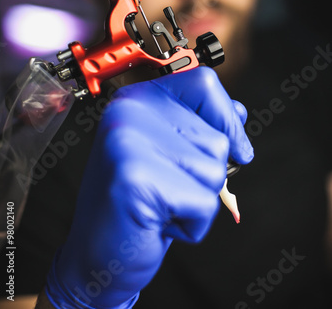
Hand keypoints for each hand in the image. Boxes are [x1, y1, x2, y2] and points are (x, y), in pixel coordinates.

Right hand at [45, 67, 253, 308]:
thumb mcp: (172, 153)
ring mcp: (128, 141)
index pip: (204, 83)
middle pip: (217, 137)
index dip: (226, 116)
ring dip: (198, 200)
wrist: (97, 254)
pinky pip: (204, 203)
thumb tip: (239, 112)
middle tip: (166, 187)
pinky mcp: (135, 177)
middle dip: (206, 175)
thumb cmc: (137, 202)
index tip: (234, 145)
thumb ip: (202, 125)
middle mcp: (129, 111)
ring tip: (160, 202)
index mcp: (137, 98)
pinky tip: (156, 221)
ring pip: (214, 170)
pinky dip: (192, 224)